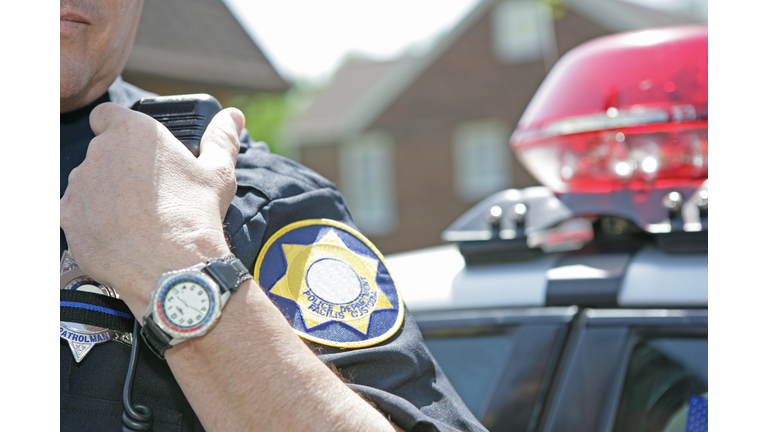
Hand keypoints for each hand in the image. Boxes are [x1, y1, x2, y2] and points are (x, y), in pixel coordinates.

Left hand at [60, 102, 244, 317]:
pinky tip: (119, 236)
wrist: (171, 268)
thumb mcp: (217, 173)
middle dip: (117, 166)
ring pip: (87, 183)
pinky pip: (76, 213)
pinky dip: (91, 221)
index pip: (106, 115)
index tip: (133, 146)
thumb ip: (221, 139)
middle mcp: (99, 153)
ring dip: (103, 193)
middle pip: (101, 152)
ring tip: (135, 217)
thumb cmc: (195, 215)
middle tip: (148, 190)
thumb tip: (233, 116)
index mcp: (133, 132)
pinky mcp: (67, 219)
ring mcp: (78, 186)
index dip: (117, 127)